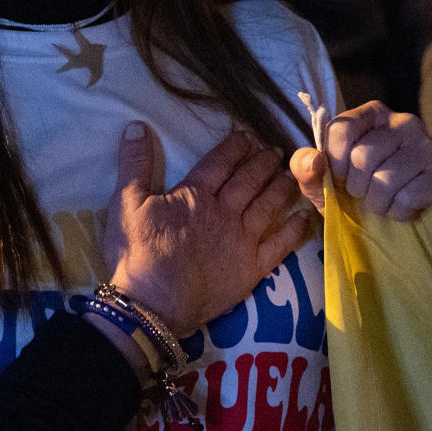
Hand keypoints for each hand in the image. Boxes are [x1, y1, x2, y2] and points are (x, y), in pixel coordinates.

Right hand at [103, 121, 314, 330]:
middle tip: (277, 152)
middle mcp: (225, 212)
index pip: (221, 162)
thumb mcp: (126, 204)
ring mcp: (242, 240)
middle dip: (265, 162)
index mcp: (196, 195)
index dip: (236, 146)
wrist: (152, 304)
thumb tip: (136, 126)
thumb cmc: (137, 254)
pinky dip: (295, 230)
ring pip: (269, 206)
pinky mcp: (252, 268)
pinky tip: (305, 217)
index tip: (248, 136)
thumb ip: (134, 164)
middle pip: (251, 180)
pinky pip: (281, 245)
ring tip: (292, 175)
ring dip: (282, 187)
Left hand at [290, 100, 431, 220]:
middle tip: (365, 194)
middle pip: (363, 156)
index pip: (341, 129)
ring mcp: (426, 145)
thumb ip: (305, 167)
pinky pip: (407, 197)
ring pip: (385, 180)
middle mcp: (403, 121)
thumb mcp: (321, 182)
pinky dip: (398, 213)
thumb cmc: (356, 196)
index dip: (334, 162)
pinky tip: (402, 209)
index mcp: (372, 114)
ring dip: (377, 204)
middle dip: (356, 187)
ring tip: (383, 203)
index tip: (340, 178)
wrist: (395, 225)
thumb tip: (314, 161)